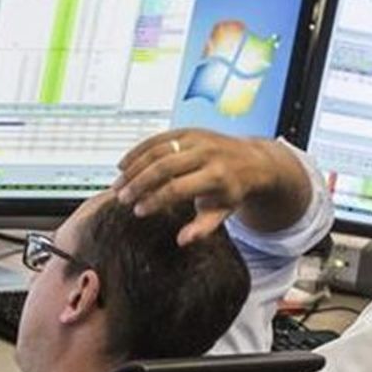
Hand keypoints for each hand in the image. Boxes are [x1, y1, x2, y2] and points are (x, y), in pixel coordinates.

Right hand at [112, 130, 307, 244]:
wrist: (253, 160)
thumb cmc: (234, 190)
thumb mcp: (224, 212)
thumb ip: (203, 227)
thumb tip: (182, 240)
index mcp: (216, 177)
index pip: (178, 188)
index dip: (155, 200)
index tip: (139, 211)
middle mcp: (206, 154)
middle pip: (163, 166)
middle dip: (139, 182)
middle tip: (122, 197)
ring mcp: (196, 139)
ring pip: (157, 150)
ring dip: (133, 166)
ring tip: (118, 184)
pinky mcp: (188, 131)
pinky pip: (158, 138)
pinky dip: (138, 150)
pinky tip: (123, 165)